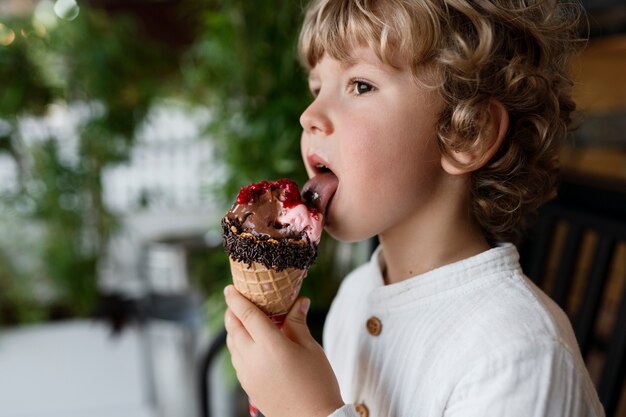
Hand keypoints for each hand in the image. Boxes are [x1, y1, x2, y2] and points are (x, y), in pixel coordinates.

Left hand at [224, 285, 343, 416]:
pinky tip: (249, 345)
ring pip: (232, 345)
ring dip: (234, 330)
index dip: (237, 299)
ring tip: (242, 321)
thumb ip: (298, 323)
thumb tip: (299, 301)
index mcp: (270, 345)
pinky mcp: (248, 387)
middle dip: (232, 313)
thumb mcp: (310, 348)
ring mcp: (248, 375)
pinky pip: (236, 361)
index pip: (247, 315)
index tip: (230, 288)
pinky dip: (238, 347)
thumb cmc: (318, 383)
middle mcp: (253, 359)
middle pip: (234, 329)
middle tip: (235, 302)